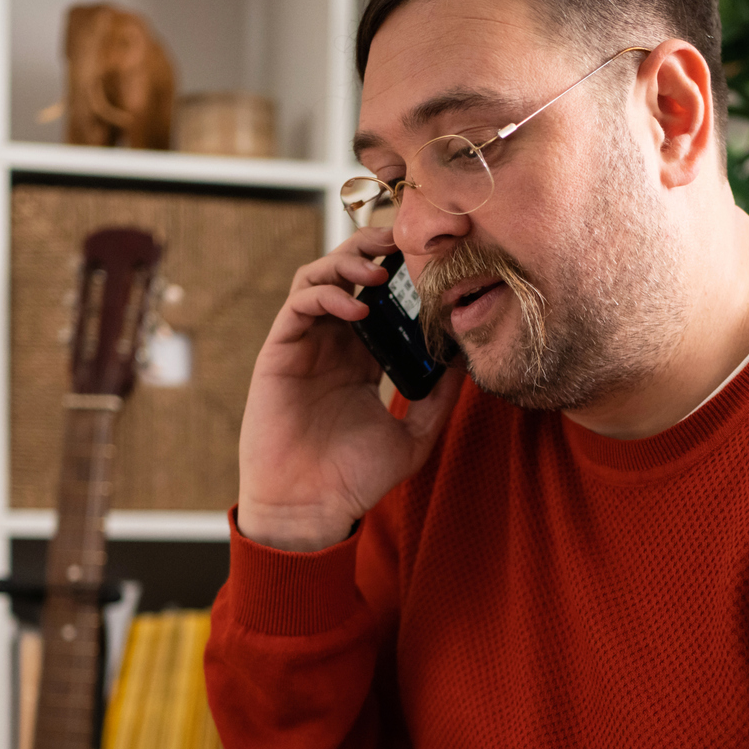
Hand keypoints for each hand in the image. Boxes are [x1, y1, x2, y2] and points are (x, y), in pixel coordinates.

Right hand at [236, 226, 464, 551]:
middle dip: (373, 249)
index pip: (381, 299)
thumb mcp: (414, 437)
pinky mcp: (280, 352)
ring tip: (379, 271)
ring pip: (319, 277)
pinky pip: (299, 304)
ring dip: (348, 263)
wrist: (310, 508)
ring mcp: (304, 345)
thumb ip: (440, 400)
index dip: (401, 273)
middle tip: (404, 239)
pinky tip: (357, 307)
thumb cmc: (355, 480)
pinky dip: (327, 295)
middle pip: (348, 274)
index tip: (433, 261)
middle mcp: (332, 345)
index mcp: (363, 359)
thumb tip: (468, 360)